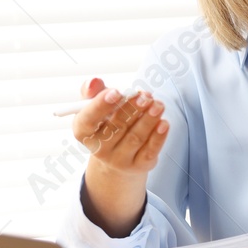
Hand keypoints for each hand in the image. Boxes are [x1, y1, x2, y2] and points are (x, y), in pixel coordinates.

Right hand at [73, 77, 169, 236]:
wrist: (119, 156)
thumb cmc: (107, 124)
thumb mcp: (97, 107)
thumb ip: (94, 92)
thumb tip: (94, 81)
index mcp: (84, 132)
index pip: (88, 120)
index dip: (101, 106)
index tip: (116, 92)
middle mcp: (99, 149)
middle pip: (116, 127)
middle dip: (132, 109)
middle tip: (145, 96)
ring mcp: (119, 160)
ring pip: (135, 138)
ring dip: (148, 119)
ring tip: (158, 105)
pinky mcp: (139, 165)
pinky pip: (149, 150)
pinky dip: (158, 137)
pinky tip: (164, 123)